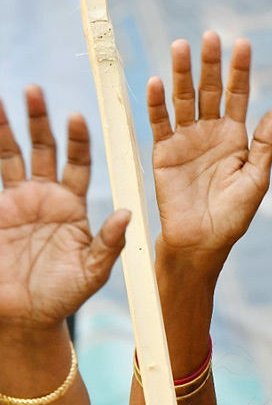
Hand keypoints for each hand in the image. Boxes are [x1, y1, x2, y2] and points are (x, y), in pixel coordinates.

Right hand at [0, 88, 128, 328]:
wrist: (27, 315)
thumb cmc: (65, 295)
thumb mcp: (94, 270)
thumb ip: (109, 242)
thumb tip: (127, 213)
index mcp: (75, 207)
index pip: (78, 163)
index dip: (77, 140)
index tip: (77, 116)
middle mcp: (48, 198)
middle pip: (44, 149)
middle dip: (40, 120)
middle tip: (35, 90)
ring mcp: (19, 202)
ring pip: (12, 155)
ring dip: (6, 127)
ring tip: (2, 99)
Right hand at [149, 32, 271, 266]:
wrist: (202, 242)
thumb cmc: (233, 216)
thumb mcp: (257, 179)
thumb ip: (266, 144)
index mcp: (236, 138)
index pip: (238, 96)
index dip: (240, 71)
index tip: (243, 43)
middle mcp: (210, 133)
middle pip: (210, 90)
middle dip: (211, 64)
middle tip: (211, 35)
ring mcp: (186, 140)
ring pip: (184, 99)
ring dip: (182, 74)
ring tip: (181, 47)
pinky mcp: (163, 152)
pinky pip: (159, 123)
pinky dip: (157, 103)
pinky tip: (157, 82)